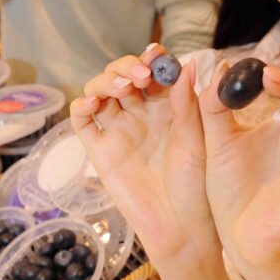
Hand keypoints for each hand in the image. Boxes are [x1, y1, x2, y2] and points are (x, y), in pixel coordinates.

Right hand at [70, 47, 219, 270]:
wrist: (180, 224)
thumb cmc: (196, 183)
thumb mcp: (196, 138)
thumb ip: (188, 103)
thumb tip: (189, 65)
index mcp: (166, 106)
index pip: (152, 71)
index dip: (151, 58)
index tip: (157, 54)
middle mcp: (139, 113)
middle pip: (122, 75)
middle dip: (128, 67)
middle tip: (142, 75)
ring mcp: (117, 130)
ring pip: (100, 91)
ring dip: (107, 80)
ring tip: (124, 87)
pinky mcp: (100, 150)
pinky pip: (83, 122)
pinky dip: (82, 105)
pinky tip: (94, 101)